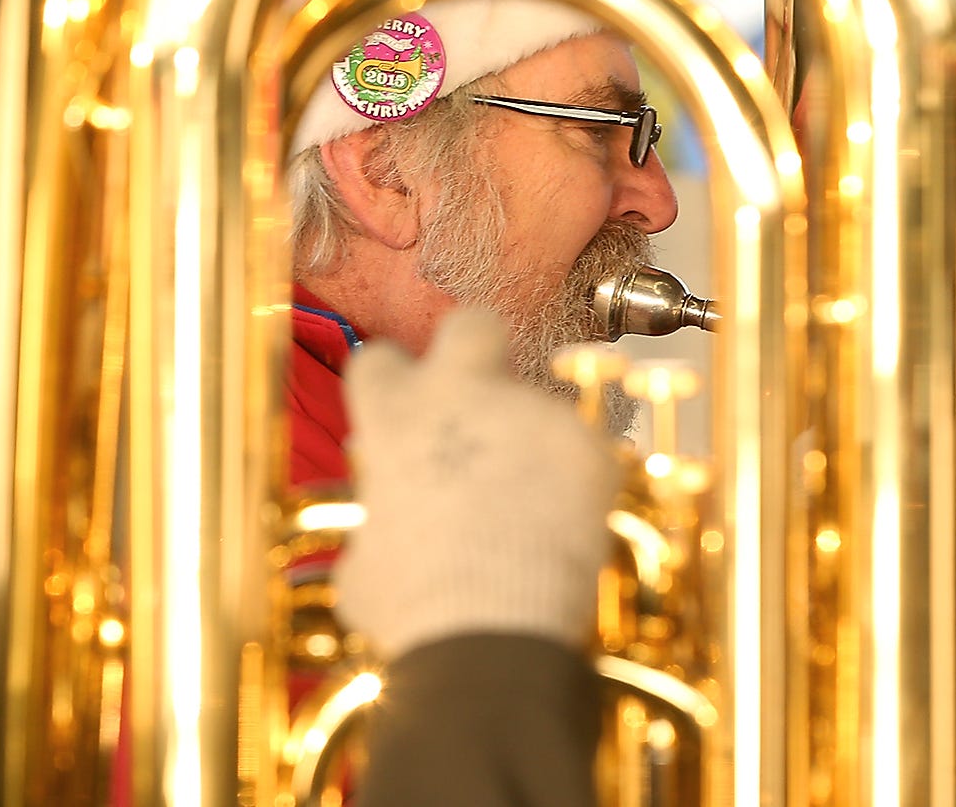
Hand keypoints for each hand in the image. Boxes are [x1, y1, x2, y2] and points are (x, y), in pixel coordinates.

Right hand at [335, 307, 618, 659]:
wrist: (492, 630)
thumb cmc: (416, 606)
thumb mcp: (365, 569)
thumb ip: (375, 529)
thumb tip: (381, 536)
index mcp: (395, 414)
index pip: (378, 358)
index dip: (390, 388)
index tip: (403, 421)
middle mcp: (464, 392)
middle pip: (471, 324)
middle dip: (474, 347)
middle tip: (480, 398)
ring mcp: (532, 410)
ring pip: (537, 408)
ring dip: (531, 448)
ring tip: (528, 520)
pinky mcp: (589, 442)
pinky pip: (584, 452)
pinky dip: (577, 484)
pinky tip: (565, 532)